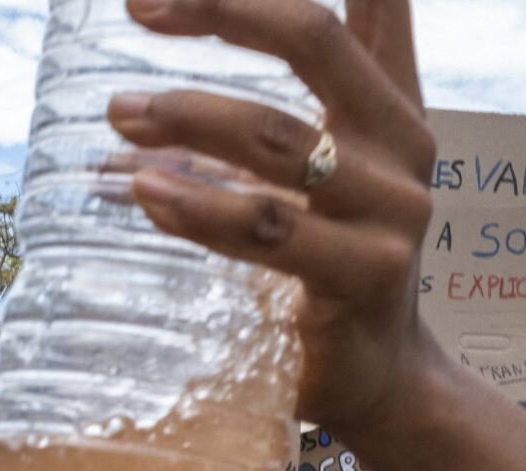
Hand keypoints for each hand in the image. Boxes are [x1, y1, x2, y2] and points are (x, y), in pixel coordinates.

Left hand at [111, 0, 437, 428]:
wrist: (383, 378)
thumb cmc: (336, 263)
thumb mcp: (319, 177)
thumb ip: (274, 120)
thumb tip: (140, 89)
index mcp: (394, 107)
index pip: (374, 8)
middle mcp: (404, 145)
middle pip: (314, 39)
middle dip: (221, 9)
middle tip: (139, 7)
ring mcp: (391, 211)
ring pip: (277, 136)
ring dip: (187, 116)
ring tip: (121, 114)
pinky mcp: (364, 273)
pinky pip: (270, 227)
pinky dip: (200, 206)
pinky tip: (147, 192)